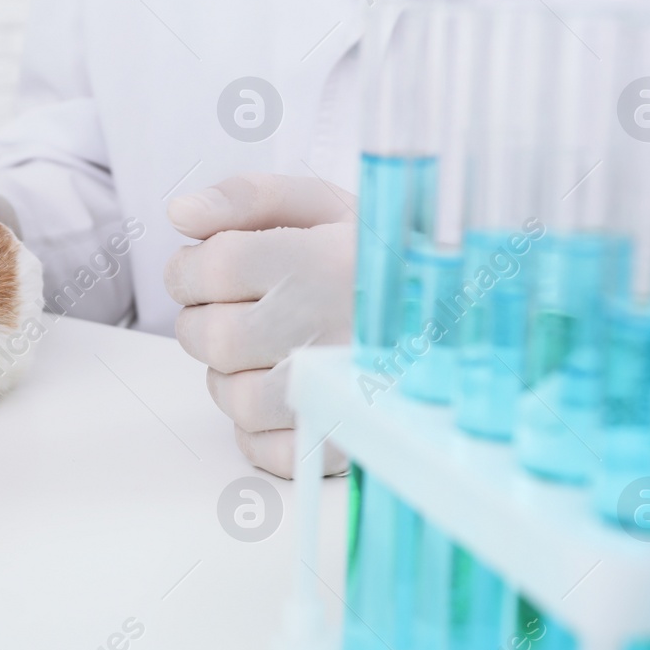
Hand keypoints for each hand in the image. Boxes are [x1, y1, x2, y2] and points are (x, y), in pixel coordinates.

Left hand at [165, 174, 355, 478]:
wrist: (470, 317)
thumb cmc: (384, 258)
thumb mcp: (324, 206)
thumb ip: (247, 198)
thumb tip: (180, 214)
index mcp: (322, 260)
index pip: (210, 268)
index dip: (188, 271)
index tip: (202, 271)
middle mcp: (331, 325)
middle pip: (213, 338)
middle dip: (204, 324)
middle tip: (234, 311)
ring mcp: (341, 389)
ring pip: (235, 399)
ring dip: (229, 377)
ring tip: (262, 353)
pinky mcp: (349, 442)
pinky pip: (268, 450)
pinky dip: (260, 430)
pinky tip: (285, 395)